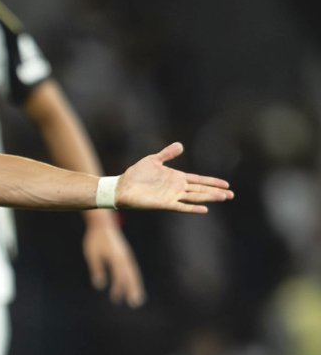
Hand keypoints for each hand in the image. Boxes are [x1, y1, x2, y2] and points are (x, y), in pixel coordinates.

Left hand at [83, 218, 145, 306]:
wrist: (102, 224)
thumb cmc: (95, 239)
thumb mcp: (92, 254)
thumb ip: (97, 269)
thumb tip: (99, 285)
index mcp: (116, 256)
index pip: (119, 274)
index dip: (119, 287)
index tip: (116, 299)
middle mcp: (124, 257)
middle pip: (131, 276)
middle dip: (133, 290)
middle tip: (135, 304)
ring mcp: (127, 256)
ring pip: (133, 274)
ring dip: (135, 286)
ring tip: (136, 299)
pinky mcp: (126, 255)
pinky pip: (131, 270)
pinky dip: (132, 279)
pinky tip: (131, 287)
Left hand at [116, 142, 232, 211]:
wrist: (122, 186)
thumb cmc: (136, 174)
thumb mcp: (153, 160)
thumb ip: (167, 153)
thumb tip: (181, 145)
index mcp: (176, 178)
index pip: (199, 180)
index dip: (212, 181)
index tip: (227, 184)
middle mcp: (177, 188)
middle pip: (201, 189)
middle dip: (216, 191)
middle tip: (232, 194)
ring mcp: (172, 196)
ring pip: (195, 197)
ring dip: (209, 197)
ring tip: (224, 198)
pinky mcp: (164, 204)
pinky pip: (182, 207)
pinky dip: (192, 208)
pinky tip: (205, 209)